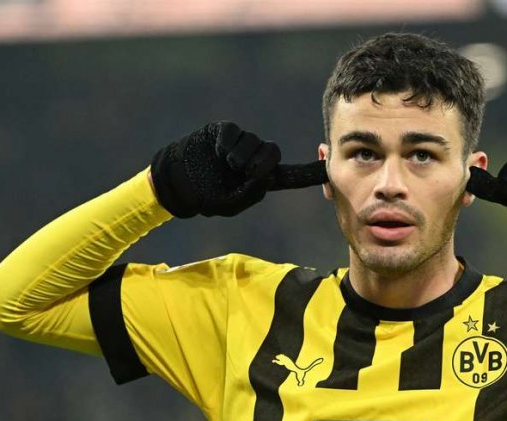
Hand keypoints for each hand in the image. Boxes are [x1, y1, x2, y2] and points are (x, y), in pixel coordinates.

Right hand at [150, 122, 326, 217]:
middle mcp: (254, 157)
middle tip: (240, 173)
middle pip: (272, 152)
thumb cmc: (204, 195)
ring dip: (238, 158)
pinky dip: (226, 146)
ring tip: (223, 165)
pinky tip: (216, 153)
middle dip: (258, 165)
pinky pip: (234, 133)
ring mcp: (240, 142)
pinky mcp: (224, 131)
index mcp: (261, 178)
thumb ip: (250, 193)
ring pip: (253, 143)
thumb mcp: (229, 203)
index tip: (329, 169)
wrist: (177, 183)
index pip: (291, 175)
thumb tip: (264, 176)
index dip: (310, 173)